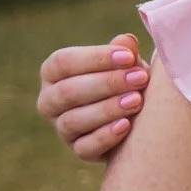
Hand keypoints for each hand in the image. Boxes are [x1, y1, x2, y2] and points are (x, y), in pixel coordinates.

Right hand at [38, 34, 148, 159]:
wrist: (141, 117)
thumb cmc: (128, 81)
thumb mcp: (127, 64)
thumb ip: (124, 52)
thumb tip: (126, 41)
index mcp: (54, 72)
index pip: (63, 62)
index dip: (95, 58)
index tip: (128, 57)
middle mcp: (50, 100)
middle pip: (67, 92)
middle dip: (106, 84)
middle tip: (139, 78)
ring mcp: (62, 128)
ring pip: (73, 121)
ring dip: (107, 109)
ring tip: (137, 100)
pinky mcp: (78, 150)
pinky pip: (85, 148)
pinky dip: (105, 137)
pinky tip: (127, 126)